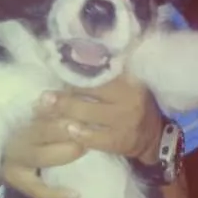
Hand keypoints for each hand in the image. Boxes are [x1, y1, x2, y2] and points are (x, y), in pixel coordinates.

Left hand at [0, 74, 163, 197]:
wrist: (153, 136)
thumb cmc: (134, 103)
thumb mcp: (127, 84)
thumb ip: (107, 73)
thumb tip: (76, 56)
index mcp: (129, 80)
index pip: (100, 71)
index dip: (76, 68)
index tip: (57, 66)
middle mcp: (128, 98)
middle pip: (89, 91)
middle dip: (63, 93)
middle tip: (43, 94)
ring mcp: (125, 120)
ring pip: (87, 114)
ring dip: (63, 111)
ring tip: (45, 108)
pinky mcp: (120, 140)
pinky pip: (94, 137)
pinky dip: (78, 133)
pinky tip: (66, 128)